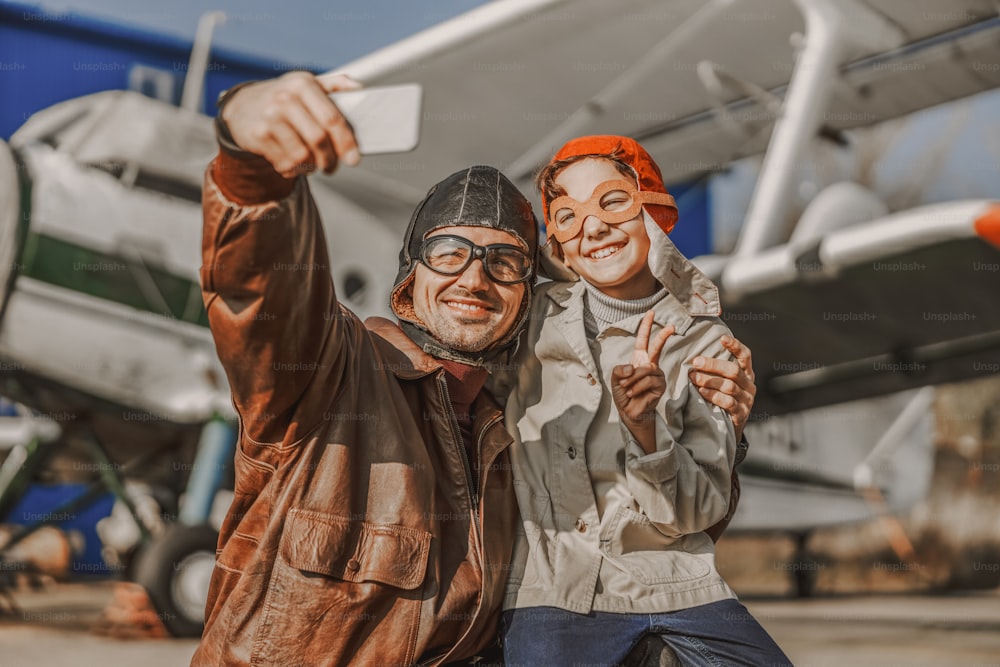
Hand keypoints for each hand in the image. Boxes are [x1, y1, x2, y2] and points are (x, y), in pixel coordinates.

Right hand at [221, 71, 361, 177]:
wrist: (241, 105)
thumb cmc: (282, 97)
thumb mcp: (305, 84)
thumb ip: (333, 84)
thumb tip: (358, 86)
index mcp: (303, 84)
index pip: (332, 118)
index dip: (346, 142)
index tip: (353, 159)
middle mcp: (285, 98)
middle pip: (319, 140)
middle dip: (329, 159)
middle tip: (331, 166)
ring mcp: (270, 117)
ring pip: (302, 155)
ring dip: (311, 166)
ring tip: (311, 164)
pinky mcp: (258, 135)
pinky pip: (285, 162)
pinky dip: (293, 170)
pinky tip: (292, 163)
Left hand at [611, 311, 673, 453]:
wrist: (629, 411)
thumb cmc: (623, 393)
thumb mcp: (616, 378)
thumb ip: (620, 369)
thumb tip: (634, 367)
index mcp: (639, 359)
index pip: (643, 340)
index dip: (646, 326)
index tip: (651, 313)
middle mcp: (650, 364)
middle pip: (657, 347)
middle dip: (663, 336)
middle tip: (672, 326)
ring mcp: (657, 374)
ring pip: (645, 370)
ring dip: (632, 381)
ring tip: (627, 390)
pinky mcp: (660, 385)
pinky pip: (648, 380)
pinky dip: (637, 387)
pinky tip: (633, 394)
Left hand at [688, 335, 755, 437]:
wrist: (730, 427)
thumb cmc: (722, 398)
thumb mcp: (723, 381)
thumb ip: (716, 369)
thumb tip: (695, 354)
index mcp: (746, 373)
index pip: (745, 355)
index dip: (735, 346)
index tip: (722, 338)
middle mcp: (749, 385)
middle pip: (733, 370)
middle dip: (713, 364)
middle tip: (695, 362)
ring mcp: (747, 400)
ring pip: (729, 386)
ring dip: (709, 380)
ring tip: (693, 377)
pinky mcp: (741, 414)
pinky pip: (727, 402)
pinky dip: (713, 395)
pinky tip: (701, 392)